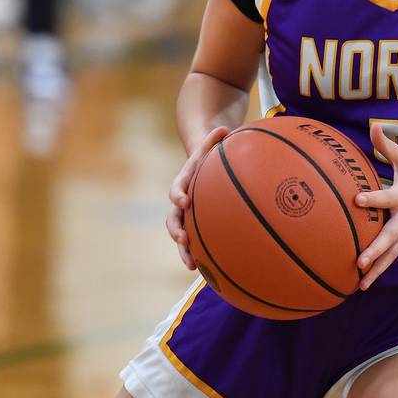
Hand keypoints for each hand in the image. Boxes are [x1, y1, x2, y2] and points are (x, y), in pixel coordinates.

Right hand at [166, 125, 229, 268]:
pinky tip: (209, 270)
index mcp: (184, 181)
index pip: (177, 188)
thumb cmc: (208, 156)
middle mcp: (182, 201)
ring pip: (181, 234)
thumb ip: (215, 138)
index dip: (178, 194)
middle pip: (173, 218)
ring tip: (191, 265)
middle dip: (176, 230)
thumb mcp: (210, 145)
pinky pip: (195, 240)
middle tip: (182, 239)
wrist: (201, 166)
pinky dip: (199, 253)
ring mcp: (187, 215)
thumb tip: (224, 127)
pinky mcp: (196, 223)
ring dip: (183, 250)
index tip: (183, 201)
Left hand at [354, 123, 397, 289]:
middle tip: (359, 262)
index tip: (357, 199)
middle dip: (376, 250)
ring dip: (378, 268)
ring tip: (361, 284)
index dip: (373, 197)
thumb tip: (372, 126)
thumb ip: (386, 144)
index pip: (387, 196)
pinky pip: (396, 254)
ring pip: (394, 252)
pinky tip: (367, 281)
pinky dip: (383, 268)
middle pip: (391, 236)